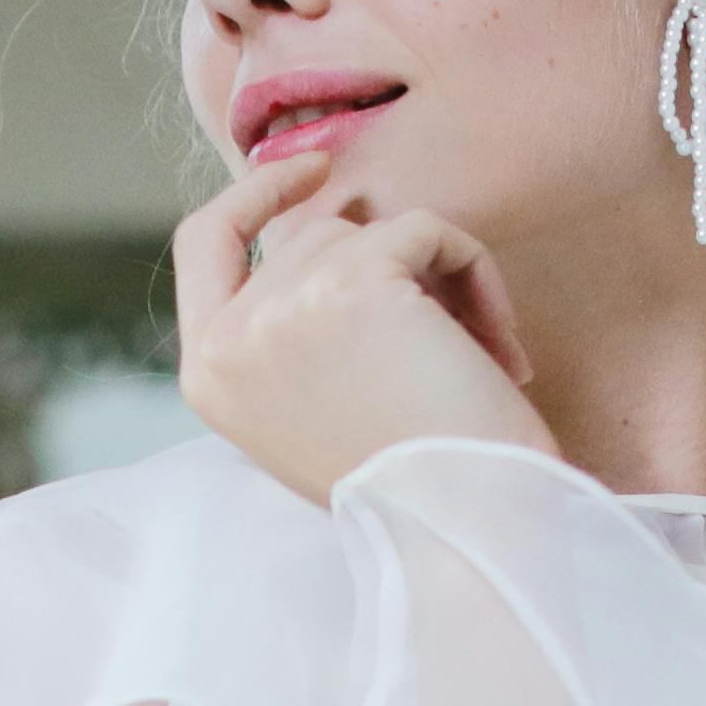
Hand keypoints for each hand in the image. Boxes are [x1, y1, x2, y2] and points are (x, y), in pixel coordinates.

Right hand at [173, 149, 553, 507]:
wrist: (465, 535)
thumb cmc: (417, 491)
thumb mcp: (316, 412)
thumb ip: (295, 332)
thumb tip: (332, 226)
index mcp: (209, 374)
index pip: (203, 242)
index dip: (255, 194)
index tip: (316, 170)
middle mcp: (228, 339)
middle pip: (314, 237)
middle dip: (393, 272)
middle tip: (459, 345)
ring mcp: (280, 304)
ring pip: (374, 229)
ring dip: (443, 281)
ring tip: (482, 361)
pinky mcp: (348, 279)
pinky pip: (426, 230)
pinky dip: (480, 276)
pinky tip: (501, 353)